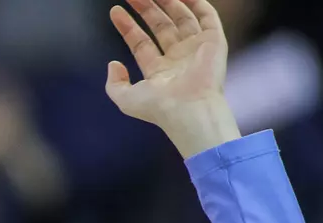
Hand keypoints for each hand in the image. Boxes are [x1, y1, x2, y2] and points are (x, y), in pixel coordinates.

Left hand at [106, 0, 240, 156]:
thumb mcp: (125, 99)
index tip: (115, 11)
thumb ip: (114, 84)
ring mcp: (196, 48)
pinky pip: (206, 15)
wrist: (188, 108)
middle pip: (160, 26)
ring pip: (181, 18)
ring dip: (167, 2)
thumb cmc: (158, 108)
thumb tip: (112, 64)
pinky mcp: (214, 41)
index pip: (141, 42)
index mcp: (159, 71)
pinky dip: (196, 2)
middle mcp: (178, 58)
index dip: (128, 26)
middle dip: (146, 9)